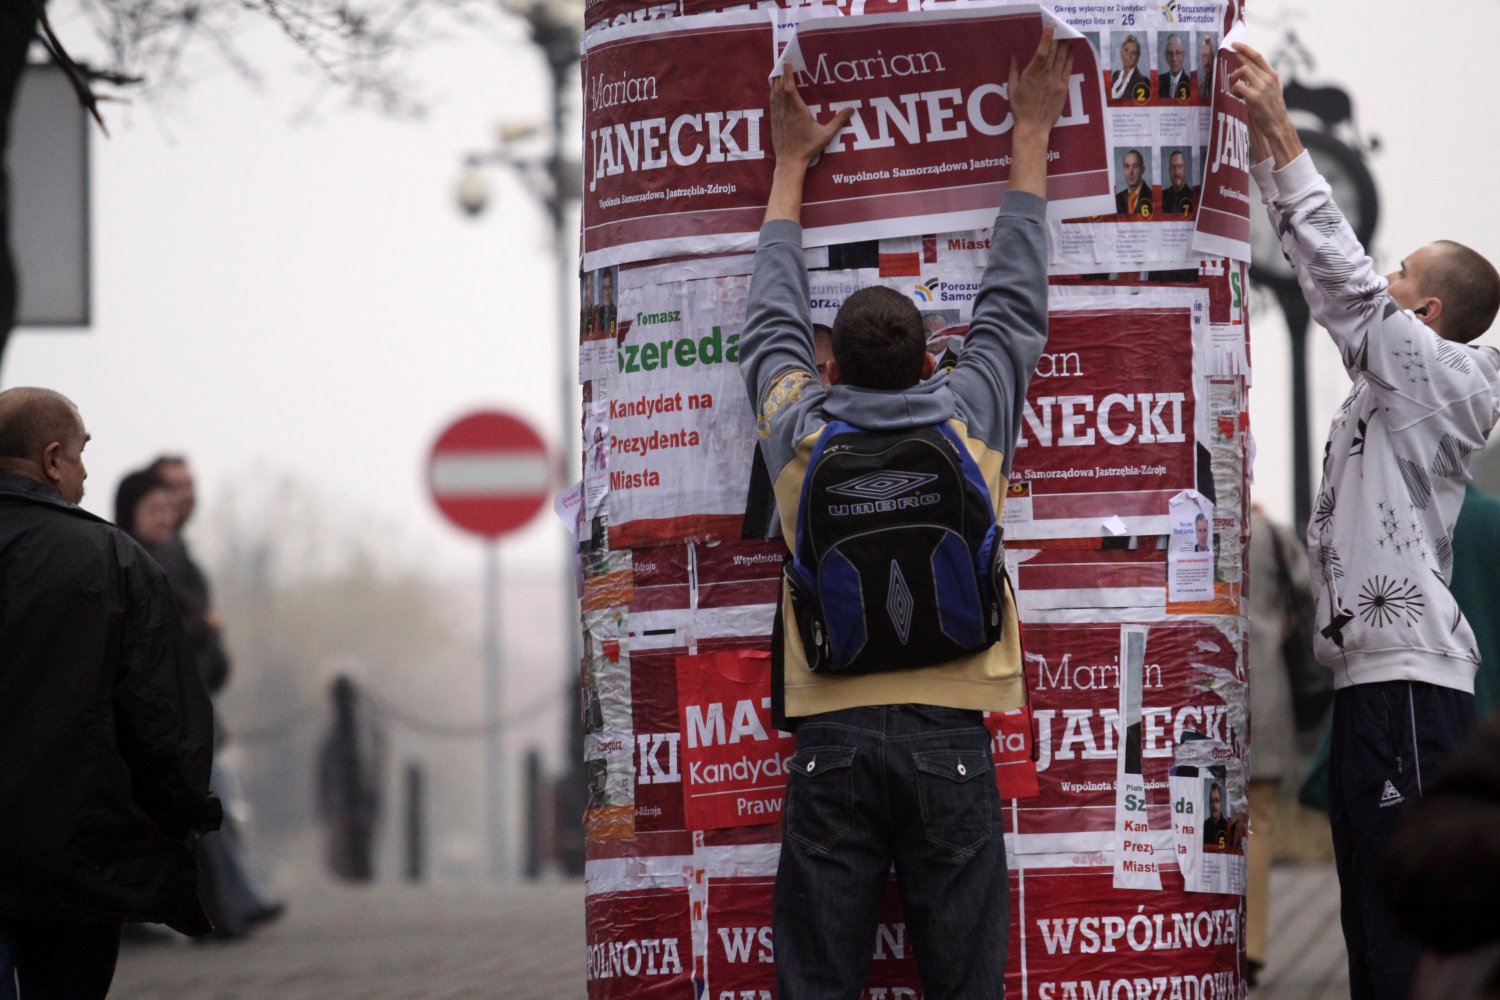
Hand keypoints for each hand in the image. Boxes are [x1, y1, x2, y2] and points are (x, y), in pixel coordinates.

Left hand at [770, 66, 853, 168]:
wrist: (790, 162)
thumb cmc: (808, 148)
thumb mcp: (826, 135)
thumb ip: (838, 121)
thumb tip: (851, 110)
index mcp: (797, 111)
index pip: (790, 88)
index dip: (788, 74)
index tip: (787, 63)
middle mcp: (785, 111)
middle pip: (780, 87)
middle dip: (781, 74)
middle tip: (783, 63)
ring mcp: (777, 116)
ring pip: (774, 94)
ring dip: (776, 82)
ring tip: (778, 72)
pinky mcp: (773, 121)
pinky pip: (772, 102)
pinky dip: (773, 93)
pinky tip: (774, 89)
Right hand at [1008, 26, 1075, 134]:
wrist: (1034, 126)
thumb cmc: (1020, 109)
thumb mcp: (1012, 89)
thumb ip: (1013, 71)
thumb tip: (1013, 57)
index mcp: (1032, 75)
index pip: (1041, 52)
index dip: (1047, 38)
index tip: (1050, 28)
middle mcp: (1046, 76)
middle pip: (1054, 52)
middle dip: (1057, 39)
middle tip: (1059, 30)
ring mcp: (1056, 81)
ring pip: (1063, 58)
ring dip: (1065, 46)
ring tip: (1067, 36)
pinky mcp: (1063, 88)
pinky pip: (1068, 69)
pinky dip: (1070, 57)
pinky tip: (1072, 50)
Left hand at [1229, 42, 1302, 164]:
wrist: (1277, 124)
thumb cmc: (1271, 108)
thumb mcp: (1272, 89)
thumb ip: (1262, 79)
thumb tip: (1247, 70)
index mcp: (1272, 75)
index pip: (1258, 57)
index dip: (1245, 49)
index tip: (1235, 44)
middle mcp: (1268, 79)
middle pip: (1248, 62)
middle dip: (1235, 56)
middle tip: (1225, 52)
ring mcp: (1262, 87)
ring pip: (1242, 72)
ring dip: (1234, 77)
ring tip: (1235, 88)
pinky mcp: (1254, 97)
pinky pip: (1238, 87)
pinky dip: (1234, 90)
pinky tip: (1238, 97)